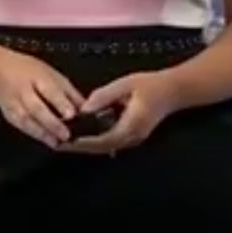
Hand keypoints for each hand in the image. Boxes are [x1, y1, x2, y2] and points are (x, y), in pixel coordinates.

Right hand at [0, 51, 84, 148]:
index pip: (50, 90)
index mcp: (37, 76)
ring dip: (42, 133)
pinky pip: (21, 126)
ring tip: (57, 142)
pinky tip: (47, 141)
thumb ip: (69, 92)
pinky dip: (34, 134)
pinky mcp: (9, 114)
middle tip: (66, 134)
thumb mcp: (53, 74)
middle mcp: (23, 90)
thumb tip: (87, 108)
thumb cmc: (30, 71)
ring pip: (26, 119)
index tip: (71, 114)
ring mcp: (14, 103)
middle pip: (36, 108)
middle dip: (51, 122)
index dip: (60, 103)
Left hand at [58, 71, 180, 154]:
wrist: (174, 90)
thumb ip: (103, 96)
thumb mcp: (125, 84)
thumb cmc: (151, 85)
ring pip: (106, 147)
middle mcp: (133, 136)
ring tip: (65, 141)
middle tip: (58, 144)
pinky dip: (94, 141)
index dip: (84, 142)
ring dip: (86, 146)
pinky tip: (81, 136)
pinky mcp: (132, 136)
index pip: (104, 139)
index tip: (66, 142)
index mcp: (132, 125)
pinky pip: (110, 142)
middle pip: (102, 148)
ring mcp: (134, 139)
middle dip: (80, 148)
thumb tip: (84, 108)